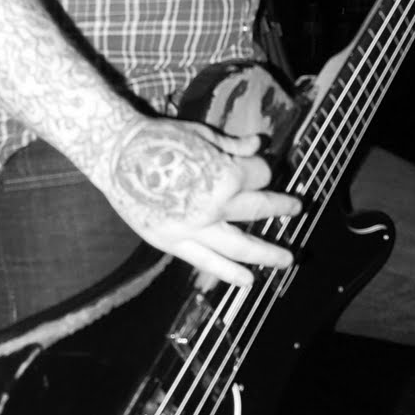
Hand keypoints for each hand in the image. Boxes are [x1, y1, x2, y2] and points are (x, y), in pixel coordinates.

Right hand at [102, 117, 301, 286]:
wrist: (117, 153)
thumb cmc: (160, 138)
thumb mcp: (202, 134)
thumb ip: (233, 144)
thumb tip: (258, 143)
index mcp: (226, 175)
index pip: (259, 176)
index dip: (263, 168)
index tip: (260, 166)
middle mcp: (216, 206)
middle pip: (260, 209)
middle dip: (282, 208)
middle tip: (297, 209)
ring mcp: (196, 228)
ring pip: (242, 246)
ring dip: (268, 253)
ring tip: (288, 259)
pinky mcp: (174, 242)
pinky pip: (207, 262)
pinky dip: (229, 273)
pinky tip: (249, 280)